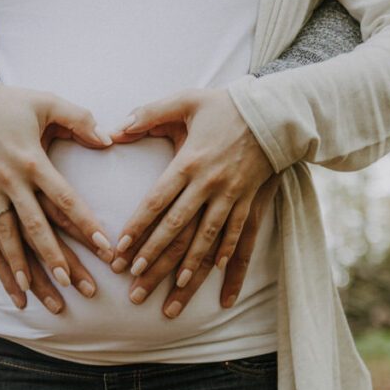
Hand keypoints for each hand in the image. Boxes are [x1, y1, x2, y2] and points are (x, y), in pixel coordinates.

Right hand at [0, 83, 115, 293]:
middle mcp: (10, 181)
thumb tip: (108, 139)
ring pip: (5, 235)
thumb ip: (79, 119)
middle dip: (53, 258)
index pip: (64, 199)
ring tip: (27, 292)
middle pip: (35, 227)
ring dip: (16, 265)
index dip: (85, 223)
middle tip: (70, 284)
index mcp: (32, 161)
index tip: (104, 247)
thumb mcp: (46, 102)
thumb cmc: (8, 103)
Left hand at [109, 88, 273, 287]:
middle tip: (135, 279)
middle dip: (155, 256)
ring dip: (190, 265)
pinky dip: (228, 254)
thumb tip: (115, 129)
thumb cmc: (226, 106)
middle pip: (177, 227)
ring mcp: (232, 195)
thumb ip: (148, 113)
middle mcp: (209, 183)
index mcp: (188, 162)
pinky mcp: (250, 200)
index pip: (156, 202)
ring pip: (207, 238)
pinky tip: (217, 273)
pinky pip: (239, 233)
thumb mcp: (186, 100)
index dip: (137, 228)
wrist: (275, 111)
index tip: (121, 249)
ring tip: (174, 289)